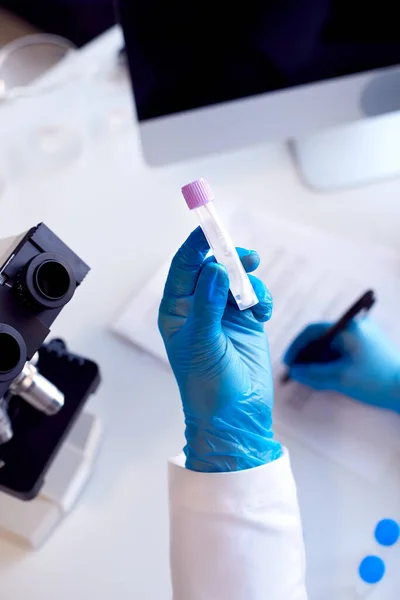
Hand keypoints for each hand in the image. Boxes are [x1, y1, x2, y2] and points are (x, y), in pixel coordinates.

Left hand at [158, 227, 281, 471]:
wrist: (236, 415)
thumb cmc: (208, 385)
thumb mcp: (202, 342)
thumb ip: (207, 304)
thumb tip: (214, 269)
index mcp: (177, 310)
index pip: (184, 268)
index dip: (196, 246)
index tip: (210, 228)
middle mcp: (198, 307)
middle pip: (213, 268)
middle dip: (230, 261)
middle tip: (249, 258)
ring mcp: (223, 313)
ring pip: (237, 280)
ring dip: (249, 284)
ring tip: (255, 303)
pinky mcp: (245, 322)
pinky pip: (254, 296)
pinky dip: (261, 299)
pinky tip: (263, 315)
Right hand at [283, 318, 399, 412]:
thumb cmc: (375, 382)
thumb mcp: (339, 379)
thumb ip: (312, 374)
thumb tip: (294, 371)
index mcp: (348, 328)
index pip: (313, 331)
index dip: (297, 347)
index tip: (288, 363)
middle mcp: (356, 326)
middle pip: (321, 337)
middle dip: (306, 355)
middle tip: (296, 371)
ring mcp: (363, 334)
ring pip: (331, 344)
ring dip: (318, 359)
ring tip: (309, 376)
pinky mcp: (368, 344)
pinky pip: (342, 349)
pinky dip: (331, 361)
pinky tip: (324, 375)